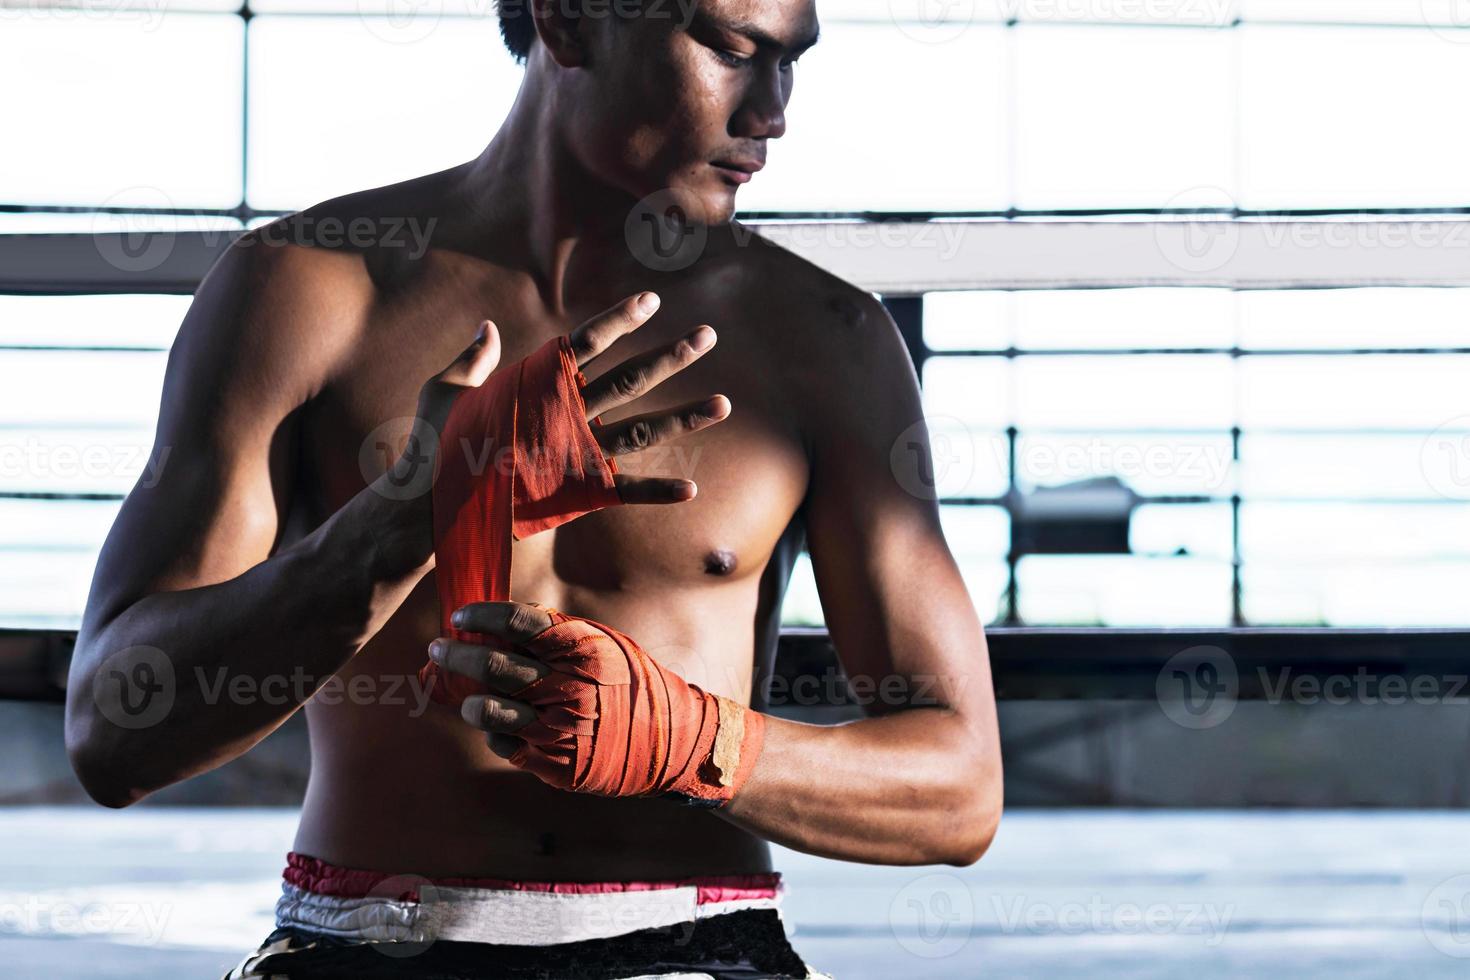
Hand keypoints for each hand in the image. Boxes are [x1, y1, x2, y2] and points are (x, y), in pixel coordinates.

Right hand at [394, 291, 729, 505]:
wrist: (429, 505)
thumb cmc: (433, 445)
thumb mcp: (444, 390)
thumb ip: (473, 358)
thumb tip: (488, 327)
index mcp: (536, 383)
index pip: (588, 340)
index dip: (621, 319)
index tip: (653, 299)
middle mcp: (565, 413)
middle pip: (630, 377)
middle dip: (672, 356)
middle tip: (709, 336)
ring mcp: (574, 452)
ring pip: (641, 430)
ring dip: (684, 417)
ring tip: (724, 404)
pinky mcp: (574, 492)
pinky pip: (624, 492)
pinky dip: (657, 492)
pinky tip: (692, 490)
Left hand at [428, 599, 765, 804]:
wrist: (673, 741)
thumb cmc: (632, 684)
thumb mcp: (604, 646)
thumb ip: (557, 635)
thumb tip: (501, 622)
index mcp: (582, 649)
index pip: (517, 624)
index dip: (481, 616)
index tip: (459, 615)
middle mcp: (569, 687)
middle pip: (494, 666)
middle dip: (457, 655)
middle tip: (437, 649)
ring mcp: (561, 729)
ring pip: (492, 712)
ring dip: (470, 701)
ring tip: (465, 695)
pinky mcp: (558, 765)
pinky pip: (510, 746)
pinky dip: (499, 734)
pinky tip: (500, 726)